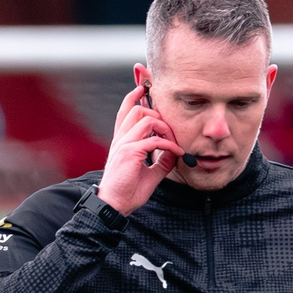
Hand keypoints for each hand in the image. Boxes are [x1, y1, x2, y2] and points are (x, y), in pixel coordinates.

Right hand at [95, 80, 183, 216]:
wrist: (115, 205)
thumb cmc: (128, 190)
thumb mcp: (150, 173)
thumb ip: (161, 160)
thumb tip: (175, 152)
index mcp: (121, 140)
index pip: (126, 110)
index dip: (134, 95)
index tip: (145, 88)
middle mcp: (120, 138)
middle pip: (137, 109)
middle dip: (158, 114)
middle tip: (172, 130)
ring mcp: (123, 144)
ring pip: (145, 118)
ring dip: (164, 127)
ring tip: (174, 141)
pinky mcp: (129, 152)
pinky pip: (153, 140)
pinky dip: (169, 144)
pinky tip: (177, 153)